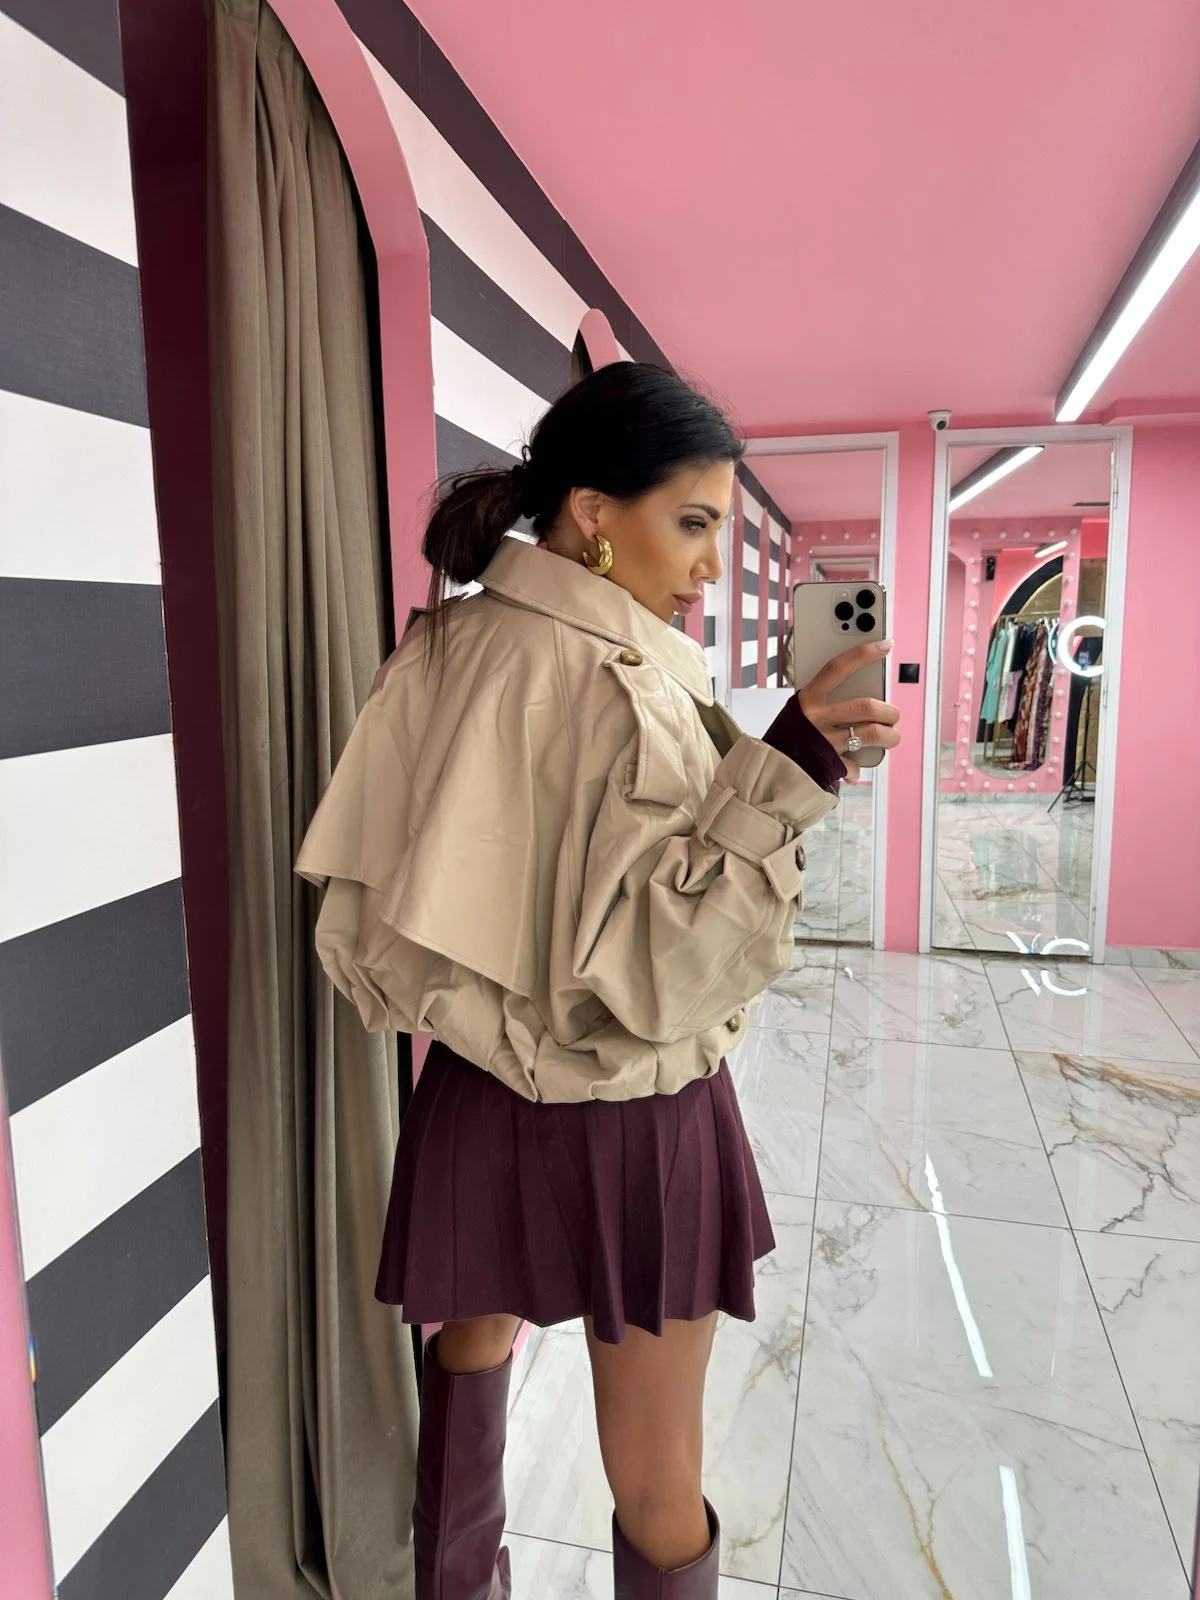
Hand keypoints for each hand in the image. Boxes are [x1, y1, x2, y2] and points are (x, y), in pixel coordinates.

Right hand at [797, 639, 900, 783]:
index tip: (885, 645)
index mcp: (808, 699)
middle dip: (888, 711)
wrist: (768, 769)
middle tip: (892, 714)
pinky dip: (859, 764)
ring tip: (891, 735)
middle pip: (865, 707)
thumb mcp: (799, 711)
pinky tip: (856, 762)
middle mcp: (816, 718)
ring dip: (889, 736)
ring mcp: (825, 742)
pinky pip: (855, 764)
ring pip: (871, 734)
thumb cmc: (787, 736)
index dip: (863, 654)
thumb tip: (861, 695)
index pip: (838, 668)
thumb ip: (824, 702)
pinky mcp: (830, 765)